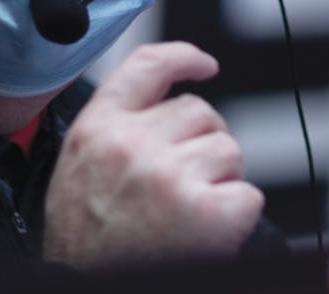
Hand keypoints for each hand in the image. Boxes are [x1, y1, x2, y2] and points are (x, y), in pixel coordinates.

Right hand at [43, 41, 264, 268]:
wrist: (82, 290)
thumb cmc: (85, 242)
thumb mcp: (79, 167)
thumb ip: (114, 128)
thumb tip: (163, 106)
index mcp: (97, 129)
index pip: (147, 65)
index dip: (184, 57)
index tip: (204, 64)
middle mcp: (132, 145)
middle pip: (199, 111)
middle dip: (201, 141)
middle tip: (182, 181)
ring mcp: (170, 176)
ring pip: (227, 149)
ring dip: (220, 178)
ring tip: (189, 211)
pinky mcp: (206, 211)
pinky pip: (248, 194)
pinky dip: (238, 214)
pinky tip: (208, 231)